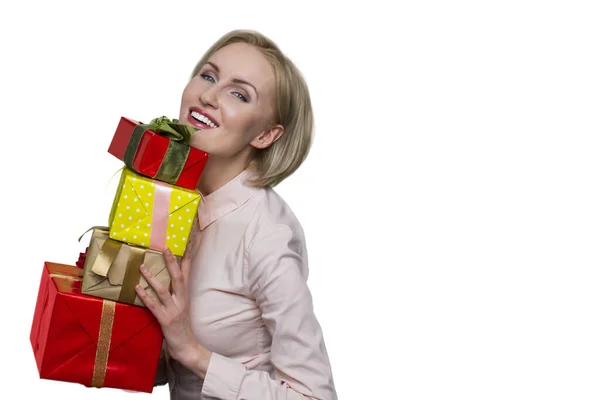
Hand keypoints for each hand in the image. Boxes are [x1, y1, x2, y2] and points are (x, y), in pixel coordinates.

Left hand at [135, 221, 211, 376]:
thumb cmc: (182, 326)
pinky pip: (154, 305)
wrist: (187, 346)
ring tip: (142, 266)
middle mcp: (182, 300)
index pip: (188, 271)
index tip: (187, 242)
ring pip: (163, 290)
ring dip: (152, 277)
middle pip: (178, 277)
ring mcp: (174, 310)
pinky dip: (145, 296)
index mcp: (186, 295)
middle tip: (164, 248)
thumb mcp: (182, 306)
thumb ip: (176, 293)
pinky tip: (137, 288)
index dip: (187, 257)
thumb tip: (166, 278)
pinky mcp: (165, 320)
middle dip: (171, 262)